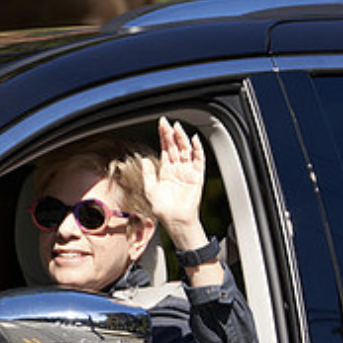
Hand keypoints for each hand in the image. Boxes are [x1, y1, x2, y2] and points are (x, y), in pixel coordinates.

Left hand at [143, 116, 207, 239]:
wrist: (173, 219)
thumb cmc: (162, 208)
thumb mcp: (150, 188)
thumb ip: (148, 173)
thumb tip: (143, 159)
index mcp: (166, 171)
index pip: (166, 149)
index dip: (163, 137)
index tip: (161, 125)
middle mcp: (177, 169)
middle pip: (175, 147)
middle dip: (171, 134)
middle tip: (167, 122)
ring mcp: (188, 172)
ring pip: (186, 151)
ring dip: (182, 139)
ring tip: (177, 127)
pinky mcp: (197, 177)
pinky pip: (199, 161)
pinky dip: (198, 150)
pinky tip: (194, 140)